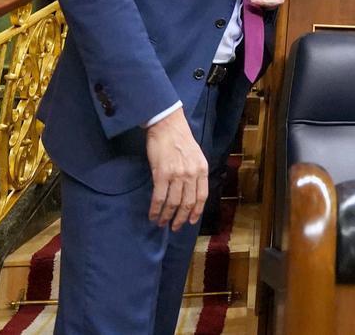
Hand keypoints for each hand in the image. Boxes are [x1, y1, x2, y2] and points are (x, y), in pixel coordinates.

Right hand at [146, 107, 208, 231]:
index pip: (202, 196)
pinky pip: (159, 197)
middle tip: (175, 227)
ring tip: (161, 223)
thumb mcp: (196, 156)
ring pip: (173, 203)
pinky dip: (155, 209)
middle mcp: (192, 174)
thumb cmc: (181, 140)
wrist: (167, 126)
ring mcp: (177, 175)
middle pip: (187, 203)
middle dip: (181, 218)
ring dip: (166, 216)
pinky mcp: (161, 174)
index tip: (190, 221)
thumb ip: (196, 172)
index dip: (196, 211)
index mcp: (202, 169)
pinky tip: (152, 215)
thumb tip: (192, 191)